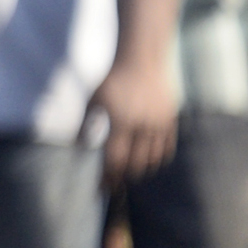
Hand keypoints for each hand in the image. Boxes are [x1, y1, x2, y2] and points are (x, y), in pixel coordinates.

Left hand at [86, 49, 180, 185]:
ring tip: (128, 175)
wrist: (141, 59)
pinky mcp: (170, 119)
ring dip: (140, 170)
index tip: (100, 188)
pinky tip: (147, 162)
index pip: (114, 160)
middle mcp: (142, 124)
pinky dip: (157, 158)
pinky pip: (166, 147)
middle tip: (113, 186)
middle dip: (122, 178)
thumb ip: (84, 124)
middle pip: (134, 164)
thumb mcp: (93, 100)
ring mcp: (159, 122)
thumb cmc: (112, 80)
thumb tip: (77, 148)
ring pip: (152, 159)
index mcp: (121, 121)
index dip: (107, 177)